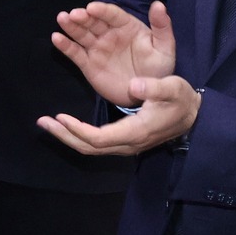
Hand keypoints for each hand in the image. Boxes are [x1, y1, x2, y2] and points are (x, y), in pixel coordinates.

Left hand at [37, 72, 200, 156]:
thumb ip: (154, 87)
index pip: (98, 138)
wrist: (192, 116)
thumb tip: (133, 86)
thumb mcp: (172, 88)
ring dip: (68, 136)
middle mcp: (126, 144)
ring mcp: (124, 145)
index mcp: (134, 132)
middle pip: (88, 147)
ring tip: (48, 123)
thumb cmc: (181, 100)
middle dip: (64, 135)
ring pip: (90, 148)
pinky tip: (67, 124)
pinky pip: (95, 143)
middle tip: (43, 122)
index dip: (77, 130)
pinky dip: (78, 135)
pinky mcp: (123, 140)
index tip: (60, 117)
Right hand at [50, 0, 176, 104]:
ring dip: (71, 27)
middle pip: (94, 22)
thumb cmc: (158, 69)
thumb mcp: (165, 48)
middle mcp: (110, 34)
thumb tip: (158, 4)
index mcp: (127, 27)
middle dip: (83, 17)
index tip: (91, 8)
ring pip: (82, 34)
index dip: (102, 11)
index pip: (113, 15)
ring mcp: (98, 48)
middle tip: (72, 14)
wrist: (147, 95)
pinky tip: (56, 38)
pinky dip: (66, 46)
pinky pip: (76, 53)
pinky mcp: (89, 64)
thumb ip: (162, 27)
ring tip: (62, 18)